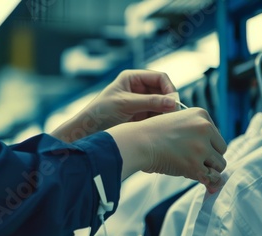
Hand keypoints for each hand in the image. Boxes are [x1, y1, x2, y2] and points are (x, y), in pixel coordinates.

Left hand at [51, 70, 177, 142]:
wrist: (88, 131)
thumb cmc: (100, 113)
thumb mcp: (126, 105)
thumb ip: (150, 102)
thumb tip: (173, 102)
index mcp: (132, 78)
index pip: (159, 78)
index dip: (169, 88)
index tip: (173, 103)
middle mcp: (138, 89)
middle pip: (163, 92)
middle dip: (169, 102)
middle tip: (173, 115)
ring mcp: (140, 103)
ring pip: (162, 105)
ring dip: (166, 113)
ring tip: (166, 123)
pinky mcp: (141, 117)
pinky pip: (157, 116)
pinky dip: (161, 121)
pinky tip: (160, 128)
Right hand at [107, 108, 226, 189]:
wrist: (136, 142)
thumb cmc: (151, 135)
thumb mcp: (177, 124)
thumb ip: (196, 136)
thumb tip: (215, 166)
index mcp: (201, 114)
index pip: (216, 135)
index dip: (205, 145)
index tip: (188, 146)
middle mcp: (204, 128)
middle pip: (221, 150)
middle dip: (208, 157)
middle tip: (188, 158)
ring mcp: (200, 147)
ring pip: (219, 165)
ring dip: (206, 169)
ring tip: (188, 166)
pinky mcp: (194, 164)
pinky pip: (212, 178)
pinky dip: (204, 180)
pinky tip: (191, 175)